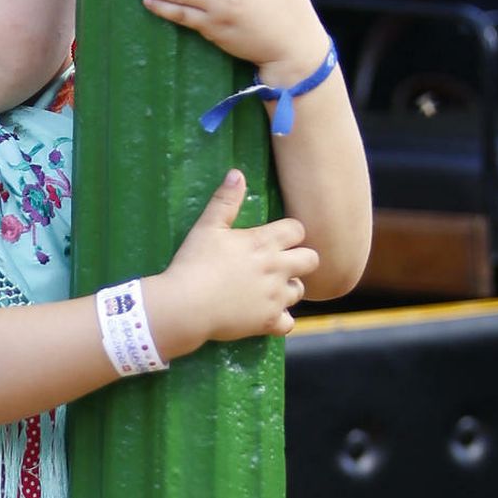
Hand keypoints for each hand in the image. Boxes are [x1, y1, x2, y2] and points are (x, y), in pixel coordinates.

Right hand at [146, 171, 319, 356]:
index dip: (291, 232)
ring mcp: (275, 297)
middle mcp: (276, 269)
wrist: (185, 305)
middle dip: (301, 259)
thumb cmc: (193, 263)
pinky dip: (280, 320)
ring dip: (289, 288)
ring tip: (271, 289)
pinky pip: (288, 323)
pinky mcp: (268, 322)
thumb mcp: (207, 227)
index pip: (298, 230)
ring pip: (300, 291)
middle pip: (311, 260)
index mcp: (263, 243)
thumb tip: (237, 174)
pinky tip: (267, 315)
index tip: (279, 237)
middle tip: (282, 263)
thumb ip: (225, 201)